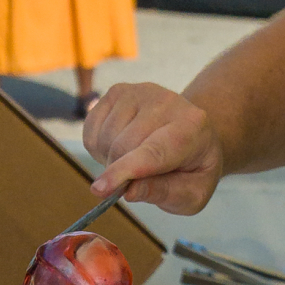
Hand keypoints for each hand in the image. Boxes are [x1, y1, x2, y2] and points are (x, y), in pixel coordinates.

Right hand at [82, 79, 223, 210]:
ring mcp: (140, 92)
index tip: (100, 190)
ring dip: (109, 161)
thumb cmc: (193, 167)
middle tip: (136, 181)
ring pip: (104, 140)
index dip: (125, 170)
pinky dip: (99, 148)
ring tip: (134, 160)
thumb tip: (128, 191)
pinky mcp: (118, 91)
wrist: (193, 132)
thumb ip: (164, 193)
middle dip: (119, 174)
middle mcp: (166, 102)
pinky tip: (121, 146)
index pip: (153, 152)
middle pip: (122, 147)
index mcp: (192, 128)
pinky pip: (91, 131)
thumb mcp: (193, 192)